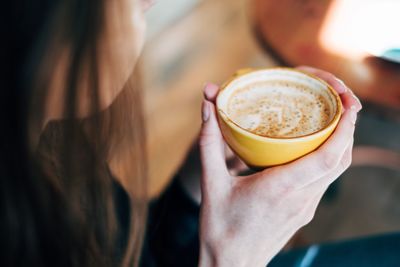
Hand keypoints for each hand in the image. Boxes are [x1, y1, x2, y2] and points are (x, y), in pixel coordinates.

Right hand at [198, 67, 361, 266]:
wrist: (230, 264)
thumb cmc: (219, 227)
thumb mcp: (211, 182)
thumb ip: (209, 142)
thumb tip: (208, 106)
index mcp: (280, 188)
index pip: (327, 156)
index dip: (344, 127)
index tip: (348, 101)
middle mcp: (300, 198)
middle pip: (341, 158)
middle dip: (349, 126)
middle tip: (342, 99)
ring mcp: (306, 207)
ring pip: (337, 169)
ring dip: (342, 141)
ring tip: (334, 115)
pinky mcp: (304, 211)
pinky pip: (326, 179)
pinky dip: (330, 156)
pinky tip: (316, 144)